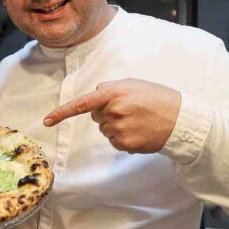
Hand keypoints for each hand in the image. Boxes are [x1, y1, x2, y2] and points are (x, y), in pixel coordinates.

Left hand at [43, 79, 180, 153]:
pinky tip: (140, 131)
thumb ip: (109, 88)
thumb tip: (94, 96)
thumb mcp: (133, 84)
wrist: (181, 120)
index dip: (62, 113)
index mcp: (114, 94)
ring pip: (105, 129)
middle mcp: (114, 112)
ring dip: (116, 125)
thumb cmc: (157, 98)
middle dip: (108, 112)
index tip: (46, 121)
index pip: (82, 103)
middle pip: (96, 116)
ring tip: (139, 120)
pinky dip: (124, 137)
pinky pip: (114, 141)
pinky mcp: (125, 144)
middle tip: (131, 109)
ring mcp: (119, 130)